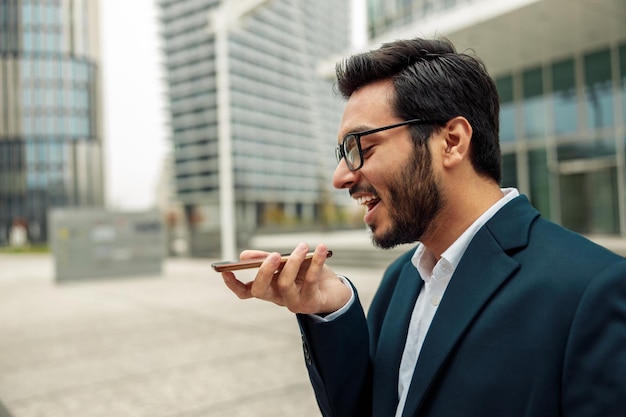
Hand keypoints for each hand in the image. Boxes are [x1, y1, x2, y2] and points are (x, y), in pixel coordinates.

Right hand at [221, 242, 351, 314]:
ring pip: (285, 284)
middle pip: (260, 290)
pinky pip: (310, 281)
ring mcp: (294, 303)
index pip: (245, 291)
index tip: (225, 271)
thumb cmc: (309, 274)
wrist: (336, 290)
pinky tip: (320, 250)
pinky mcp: (311, 304)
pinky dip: (315, 262)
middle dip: (264, 271)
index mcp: (269, 288)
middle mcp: (278, 298)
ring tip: (302, 246)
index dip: (233, 284)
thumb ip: (268, 259)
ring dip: (292, 262)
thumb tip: (244, 256)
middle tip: (272, 255)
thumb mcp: (288, 263)